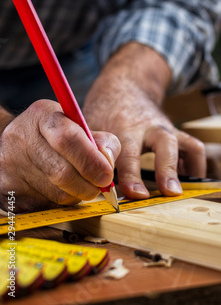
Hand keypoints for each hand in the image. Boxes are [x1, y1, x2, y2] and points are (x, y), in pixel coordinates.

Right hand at [0, 100, 119, 212]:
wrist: (15, 143)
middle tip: (100, 186)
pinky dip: (60, 203)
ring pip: (56, 195)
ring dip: (76, 195)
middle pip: (62, 173)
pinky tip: (59, 189)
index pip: (68, 139)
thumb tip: (108, 162)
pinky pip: (45, 207)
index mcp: (42, 116)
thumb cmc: (55, 134)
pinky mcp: (6, 192)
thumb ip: (101, 141)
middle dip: (89, 184)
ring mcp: (10, 167)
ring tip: (79, 183)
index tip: (106, 175)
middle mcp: (20, 139)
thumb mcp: (79, 125)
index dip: (91, 161)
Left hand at [83, 43, 205, 198]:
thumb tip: (85, 187)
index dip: (131, 175)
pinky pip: (194, 149)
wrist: (126, 87)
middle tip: (170, 192)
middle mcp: (149, 127)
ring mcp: (166, 129)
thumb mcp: (90, 128)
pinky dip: (195, 168)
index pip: (128, 153)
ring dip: (188, 169)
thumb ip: (90, 153)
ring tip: (184, 193)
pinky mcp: (176, 134)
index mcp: (124, 128)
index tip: (132, 194)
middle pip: (164, 144)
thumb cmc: (104, 113)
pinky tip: (187, 185)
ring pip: (186, 144)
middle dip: (167, 168)